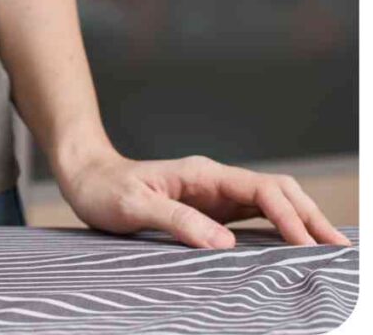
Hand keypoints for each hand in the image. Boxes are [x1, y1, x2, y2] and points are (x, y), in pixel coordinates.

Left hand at [58, 148, 350, 248]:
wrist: (86, 177)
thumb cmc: (105, 190)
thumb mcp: (136, 206)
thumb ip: (178, 221)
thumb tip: (224, 244)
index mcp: (203, 174)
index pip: (262, 190)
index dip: (289, 217)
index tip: (306, 246)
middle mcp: (215, 181)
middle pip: (278, 192)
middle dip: (311, 217)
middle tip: (339, 249)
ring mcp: (214, 194)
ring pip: (271, 203)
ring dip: (300, 223)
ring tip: (328, 251)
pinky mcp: (208, 209)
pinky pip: (252, 217)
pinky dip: (278, 229)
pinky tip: (292, 247)